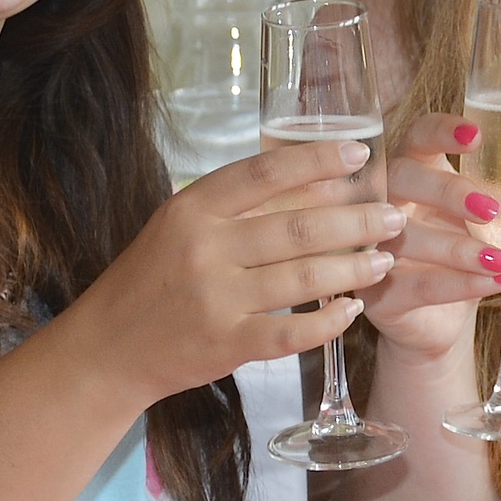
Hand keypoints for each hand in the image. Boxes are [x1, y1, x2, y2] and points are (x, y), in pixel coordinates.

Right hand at [64, 139, 401, 405]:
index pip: (264, 173)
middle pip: (296, 228)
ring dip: (353, 268)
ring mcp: (216, 299)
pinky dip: (328, 321)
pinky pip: (292, 332)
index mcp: (192, 208)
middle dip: (355, 221)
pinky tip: (352, 309)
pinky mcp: (226, 344)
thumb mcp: (179, 226)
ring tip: (384, 259)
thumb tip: (314, 184)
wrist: (107, 346)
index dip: (317, 160)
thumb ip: (235, 207)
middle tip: (393, 217)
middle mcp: (204, 249)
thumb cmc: (151, 279)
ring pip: (303, 279)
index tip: (360, 154)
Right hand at [359, 113, 500, 360]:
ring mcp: (377, 247)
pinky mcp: (379, 294)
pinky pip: (415, 286)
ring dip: (456, 248)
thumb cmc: (466, 251)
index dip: (441, 130)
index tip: (477, 135)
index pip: (418, 134)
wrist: (439, 323)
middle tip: (491, 208)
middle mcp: (390, 202)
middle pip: (402, 178)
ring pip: (405, 238)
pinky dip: (460, 285)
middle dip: (446, 190)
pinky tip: (498, 283)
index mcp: (417, 170)